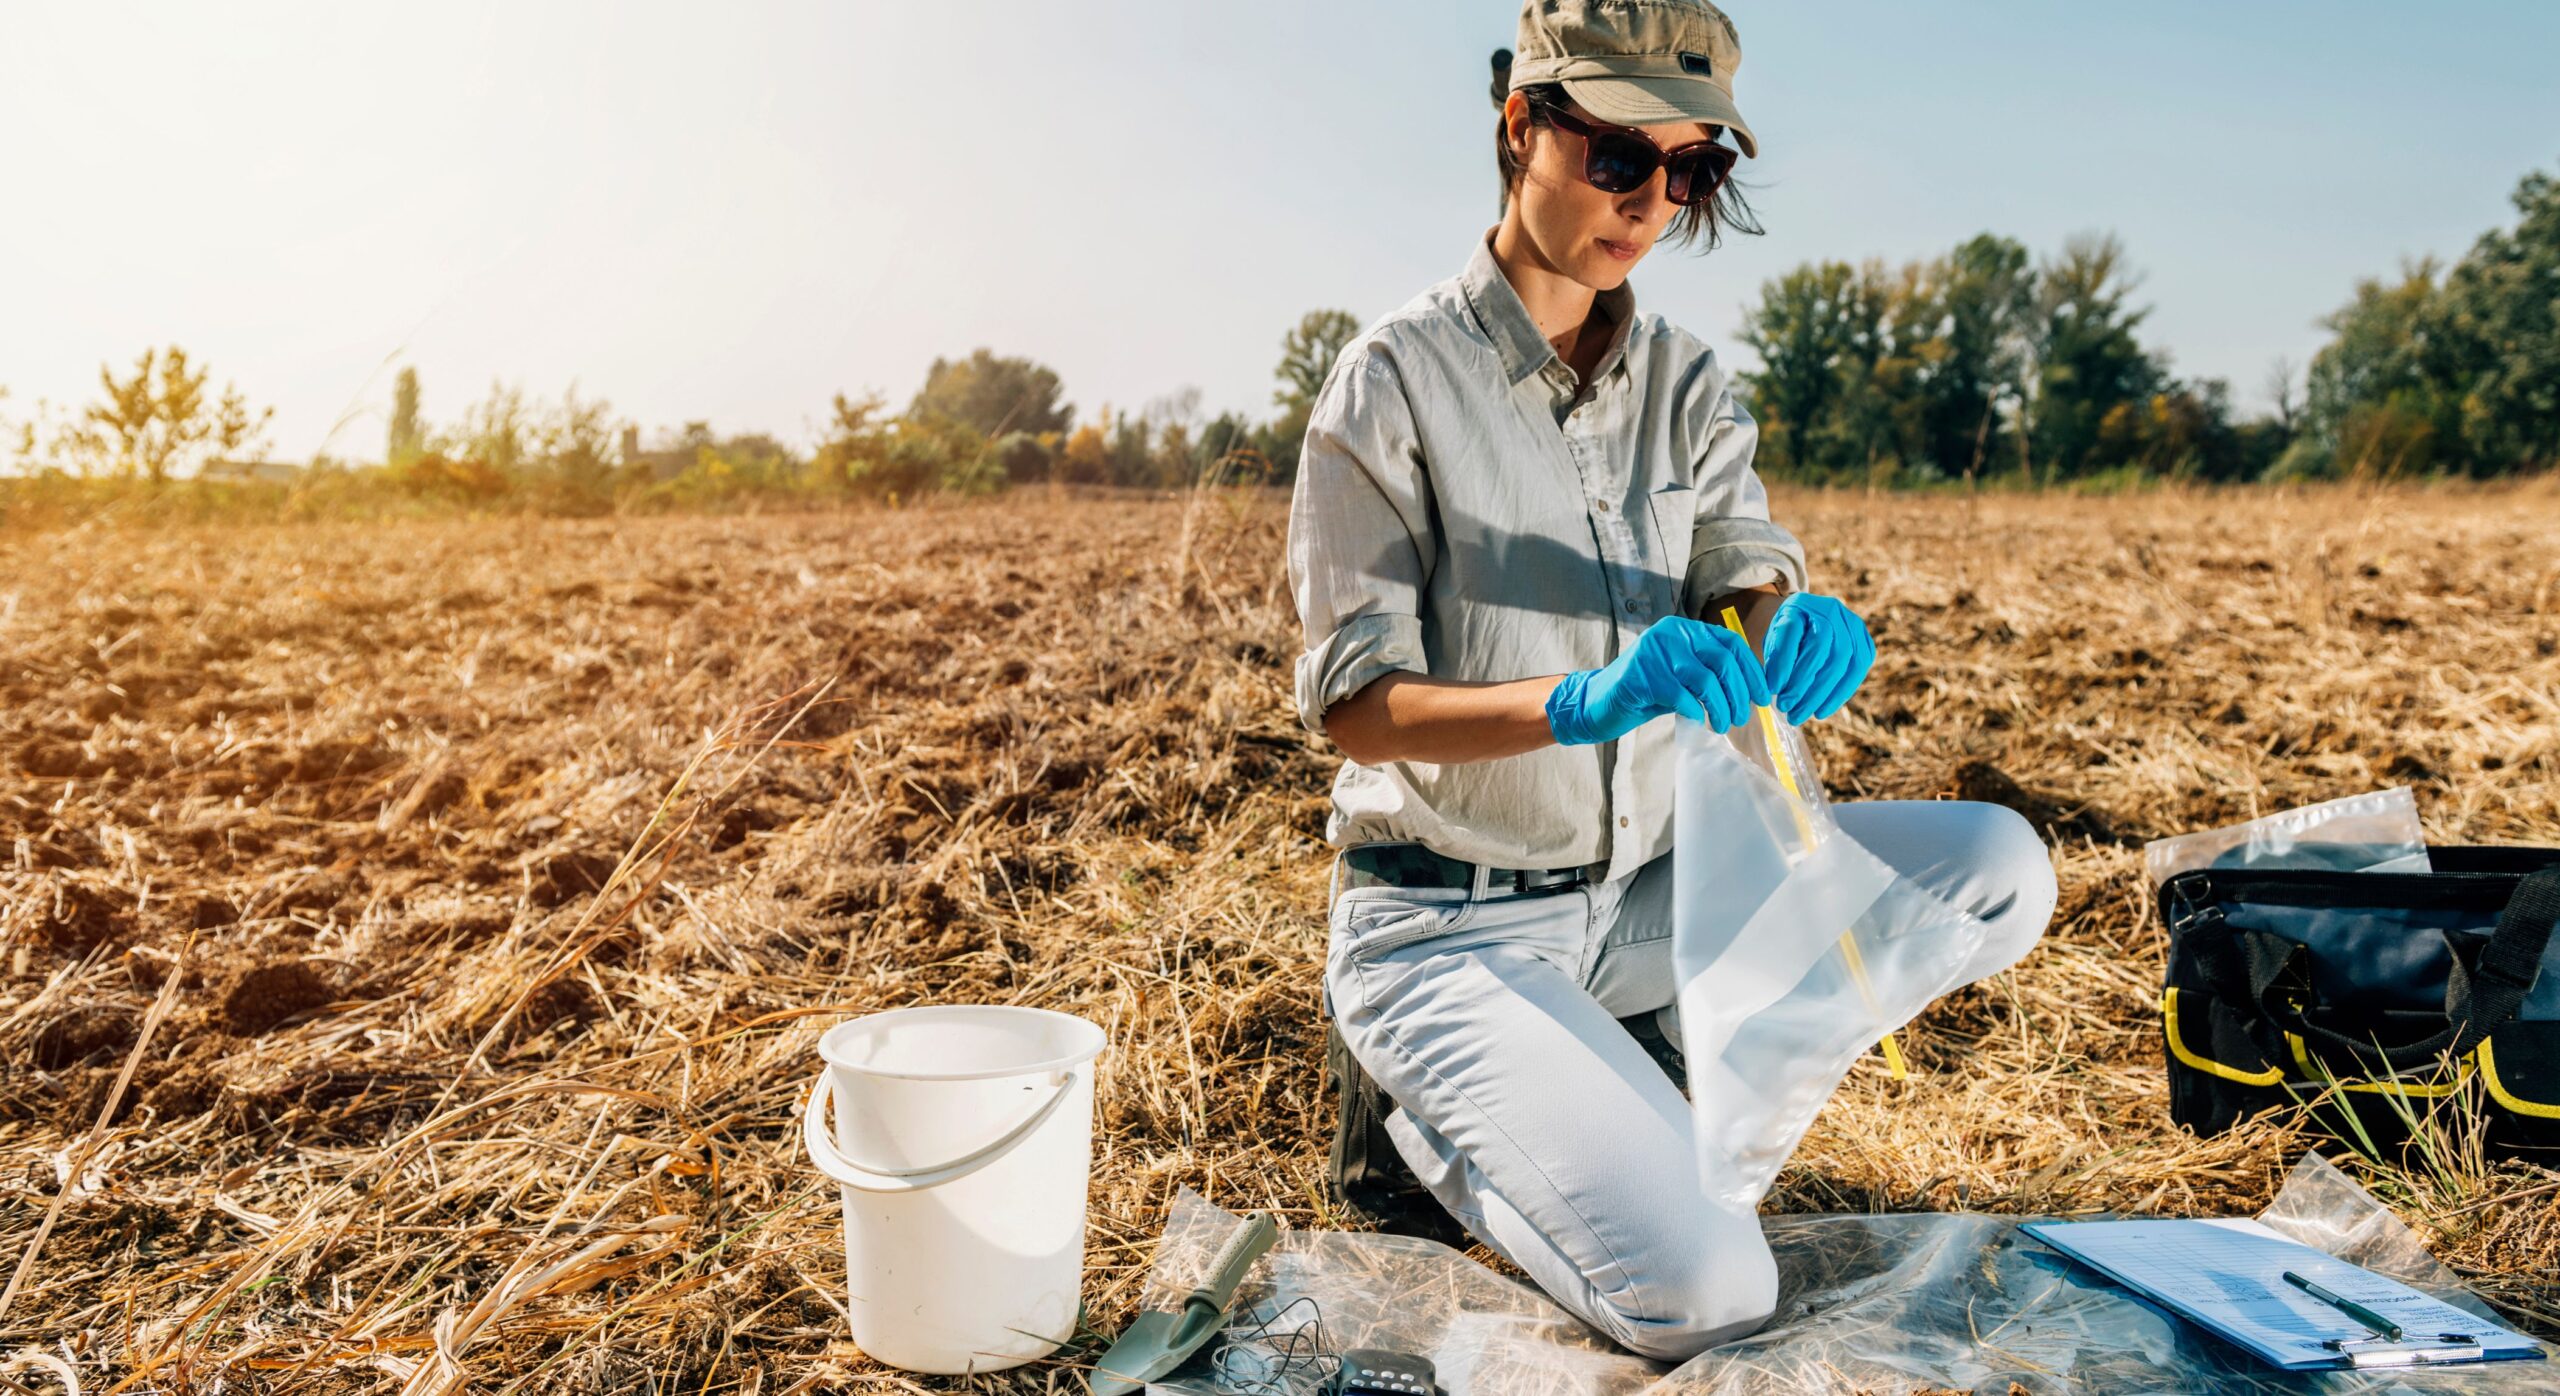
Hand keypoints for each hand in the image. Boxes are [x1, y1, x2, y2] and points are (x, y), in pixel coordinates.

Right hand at [1546, 616, 1771, 745]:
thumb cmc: (1645, 692)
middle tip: (1742, 718)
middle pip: (1721, 661)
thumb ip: (1709, 673)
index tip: (1762, 696)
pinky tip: (1695, 720)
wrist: (1597, 703)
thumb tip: (1751, 690)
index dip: (1751, 670)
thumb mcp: (1681, 676)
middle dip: (1738, 694)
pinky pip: (1681, 695)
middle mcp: (1669, 633)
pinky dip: (1694, 711)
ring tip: (1722, 725)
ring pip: (1705, 680)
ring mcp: (1654, 652)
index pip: (1730, 643)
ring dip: (1720, 707)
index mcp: (1682, 629)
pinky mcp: (1641, 675)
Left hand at [1761, 593, 1873, 723]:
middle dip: (1802, 685)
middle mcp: (1828, 609)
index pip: (1791, 631)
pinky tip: (1822, 710)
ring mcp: (1851, 623)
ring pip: (1842, 661)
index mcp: (1797, 605)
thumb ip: (1772, 661)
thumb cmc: (1785, 640)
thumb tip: (1774, 690)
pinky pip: (1858, 669)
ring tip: (1801, 715)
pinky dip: (1840, 693)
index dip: (1782, 663)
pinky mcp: (1865, 641)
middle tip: (1786, 709)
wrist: (1811, 625)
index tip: (1772, 689)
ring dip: (1821, 694)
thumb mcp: (1771, 644)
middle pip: (1820, 648)